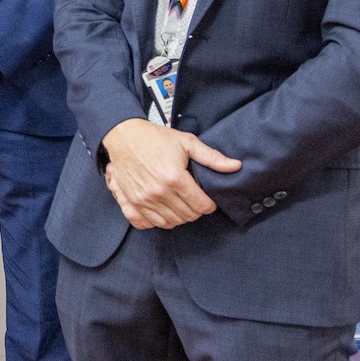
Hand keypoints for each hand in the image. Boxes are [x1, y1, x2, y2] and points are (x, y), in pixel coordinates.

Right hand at [99, 118, 241, 229]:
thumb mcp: (187, 142)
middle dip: (196, 210)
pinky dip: (160, 221)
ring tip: (181, 204)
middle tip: (194, 199)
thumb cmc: (155, 138)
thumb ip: (212, 157)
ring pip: (171, 222)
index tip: (207, 198)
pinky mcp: (132, 202)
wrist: (124, 137)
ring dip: (180, 216)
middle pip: (188, 216)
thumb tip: (235, 166)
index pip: (202, 206)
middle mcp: (159, 192)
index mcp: (175, 179)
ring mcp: (144, 200)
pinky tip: (165, 211)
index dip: (209, 204)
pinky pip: (150, 224)